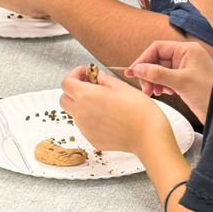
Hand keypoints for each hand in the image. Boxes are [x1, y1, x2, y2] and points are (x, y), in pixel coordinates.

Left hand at [59, 66, 173, 157]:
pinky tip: (108, 117)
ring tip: (102, 102)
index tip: (84, 72)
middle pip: (64, 99)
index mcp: (86, 96)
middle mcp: (81, 113)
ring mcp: (85, 129)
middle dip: (73, 90)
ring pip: (75, 114)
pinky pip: (85, 126)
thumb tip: (98, 77)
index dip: (73, 74)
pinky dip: (91, 119)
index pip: (66, 82)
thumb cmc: (138, 110)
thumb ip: (105, 80)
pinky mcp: (92, 139)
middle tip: (89, 86)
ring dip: (82, 105)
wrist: (148, 136)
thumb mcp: (122, 87)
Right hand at [126, 41, 212, 123]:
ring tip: (152, 93)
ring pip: (161, 70)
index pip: (158, 48)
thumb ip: (157, 73)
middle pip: (158, 59)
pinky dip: (161, 85)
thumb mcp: (180, 81)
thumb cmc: (207, 92)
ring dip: (153, 81)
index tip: (133, 72)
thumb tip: (137, 68)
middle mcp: (186, 56)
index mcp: (187, 50)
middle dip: (148, 73)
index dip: (144, 59)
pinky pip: (167, 78)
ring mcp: (186, 68)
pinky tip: (164, 93)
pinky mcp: (185, 80)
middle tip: (145, 89)